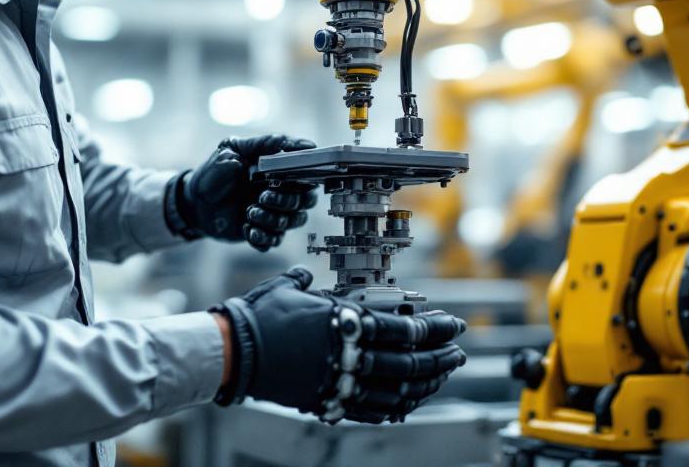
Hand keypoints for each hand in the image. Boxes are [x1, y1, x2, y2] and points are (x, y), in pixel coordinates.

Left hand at [175, 135, 317, 250]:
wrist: (193, 201)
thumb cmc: (214, 171)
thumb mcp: (232, 150)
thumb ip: (259, 145)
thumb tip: (285, 140)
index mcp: (278, 172)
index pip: (306, 176)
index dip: (305, 178)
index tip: (291, 177)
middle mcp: (280, 193)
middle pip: (304, 202)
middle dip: (286, 201)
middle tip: (261, 197)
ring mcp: (272, 213)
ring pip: (292, 222)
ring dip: (273, 219)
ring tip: (249, 213)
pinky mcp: (261, 232)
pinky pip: (274, 241)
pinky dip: (263, 237)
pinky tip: (247, 230)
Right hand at [212, 266, 466, 423]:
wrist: (230, 351)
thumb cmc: (258, 316)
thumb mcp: (288, 288)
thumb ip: (306, 283)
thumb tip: (307, 278)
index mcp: (344, 321)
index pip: (403, 329)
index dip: (434, 329)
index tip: (453, 326)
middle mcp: (346, 354)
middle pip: (407, 364)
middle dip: (439, 359)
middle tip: (457, 354)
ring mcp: (337, 381)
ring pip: (394, 391)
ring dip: (423, 385)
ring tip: (439, 377)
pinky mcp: (324, 401)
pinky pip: (368, 410)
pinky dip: (393, 407)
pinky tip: (406, 403)